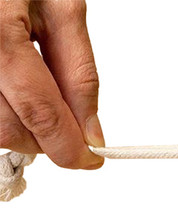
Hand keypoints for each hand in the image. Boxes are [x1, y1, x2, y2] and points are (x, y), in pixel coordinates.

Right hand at [0, 0, 102, 167]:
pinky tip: (14, 89)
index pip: (41, 114)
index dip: (70, 148)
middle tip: (68, 127)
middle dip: (45, 140)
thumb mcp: (61, 6)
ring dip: (21, 127)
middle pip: (9, 128)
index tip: (92, 159)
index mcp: (0, 32)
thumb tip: (91, 131)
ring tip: (38, 97)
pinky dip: (2, 109)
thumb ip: (79, 73)